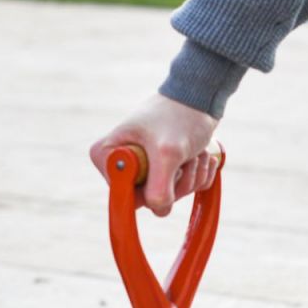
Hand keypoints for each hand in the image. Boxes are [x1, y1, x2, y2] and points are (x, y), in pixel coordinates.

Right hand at [89, 94, 219, 217]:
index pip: (123, 196)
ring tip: (193, 152)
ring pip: (168, 198)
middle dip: (175, 183)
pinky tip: (198, 155)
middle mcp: (120, 165)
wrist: (201, 97)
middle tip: (183, 157)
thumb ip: (158, 187)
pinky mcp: (162, 173)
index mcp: (107, 156)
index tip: (160, 164)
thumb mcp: (167, 152)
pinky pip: (182, 192)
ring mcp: (142, 171)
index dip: (147, 189)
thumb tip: (158, 209)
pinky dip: (197, 177)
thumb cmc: (180, 116)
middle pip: (148, 201)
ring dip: (190, 177)